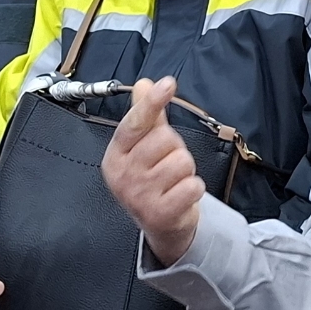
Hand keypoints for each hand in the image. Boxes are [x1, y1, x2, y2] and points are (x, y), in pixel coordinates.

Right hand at [104, 76, 204, 265]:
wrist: (160, 225)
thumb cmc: (152, 180)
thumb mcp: (145, 147)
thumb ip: (147, 116)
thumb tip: (144, 84)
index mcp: (116, 154)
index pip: (135, 123)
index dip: (151, 102)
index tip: (167, 84)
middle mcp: (123, 175)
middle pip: (165, 139)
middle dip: (175, 148)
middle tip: (168, 162)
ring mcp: (140, 196)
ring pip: (182, 162)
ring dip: (186, 170)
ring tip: (175, 180)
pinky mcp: (160, 214)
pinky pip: (193, 185)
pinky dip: (194, 188)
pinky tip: (181, 195)